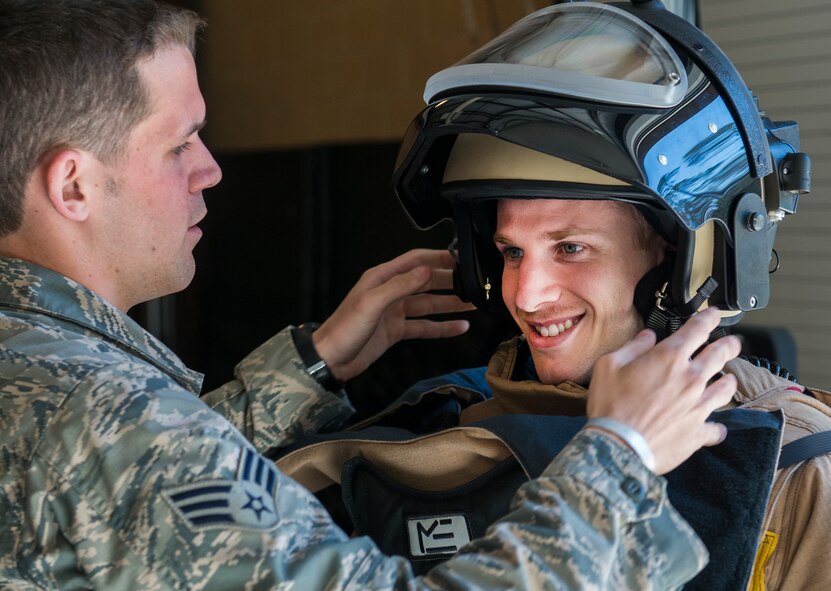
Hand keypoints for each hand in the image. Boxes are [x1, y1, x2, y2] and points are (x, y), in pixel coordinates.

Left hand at [311, 249, 474, 381]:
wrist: (330, 360)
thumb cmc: (344, 329)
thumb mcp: (372, 303)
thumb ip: (400, 286)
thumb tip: (427, 271)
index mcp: (382, 278)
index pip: (416, 261)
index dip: (439, 257)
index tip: (461, 258)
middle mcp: (390, 291)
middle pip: (426, 281)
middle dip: (450, 281)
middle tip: (474, 283)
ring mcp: (394, 312)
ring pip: (429, 304)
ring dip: (450, 304)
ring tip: (473, 303)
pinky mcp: (396, 330)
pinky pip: (424, 326)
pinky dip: (442, 327)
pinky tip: (459, 327)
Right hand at [586, 307, 740, 473]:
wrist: (620, 446)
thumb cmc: (611, 405)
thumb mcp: (609, 366)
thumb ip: (632, 347)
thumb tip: (647, 337)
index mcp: (669, 358)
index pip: (697, 329)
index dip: (709, 318)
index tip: (715, 314)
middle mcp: (691, 379)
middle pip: (720, 355)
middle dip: (729, 345)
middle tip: (733, 343)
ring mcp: (699, 406)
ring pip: (725, 388)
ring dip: (728, 380)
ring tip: (729, 379)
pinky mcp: (699, 431)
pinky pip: (717, 427)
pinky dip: (716, 426)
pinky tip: (715, 426)